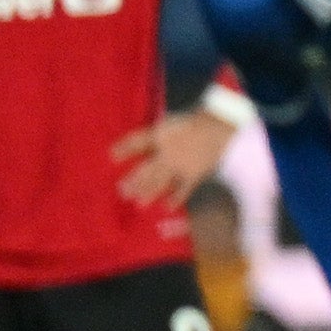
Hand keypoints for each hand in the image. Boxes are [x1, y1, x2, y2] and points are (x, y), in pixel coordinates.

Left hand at [111, 106, 233, 205]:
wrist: (219, 127)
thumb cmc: (193, 123)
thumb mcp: (171, 124)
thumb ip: (157, 135)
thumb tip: (142, 145)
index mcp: (161, 135)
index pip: (137, 141)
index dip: (124, 148)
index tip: (111, 155)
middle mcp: (167, 151)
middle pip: (146, 168)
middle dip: (134, 181)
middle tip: (122, 191)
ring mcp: (180, 164)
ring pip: (161, 181)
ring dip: (149, 192)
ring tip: (138, 203)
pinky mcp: (194, 174)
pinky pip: (183, 189)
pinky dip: (176, 199)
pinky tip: (167, 207)